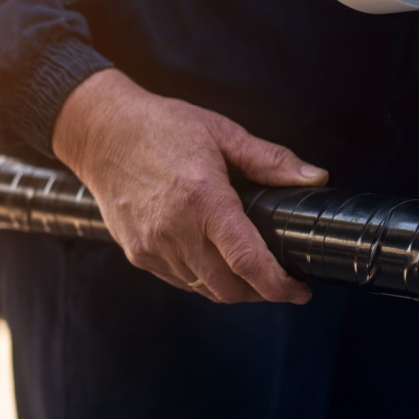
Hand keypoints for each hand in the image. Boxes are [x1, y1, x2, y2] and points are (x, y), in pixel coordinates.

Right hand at [52, 69, 328, 303]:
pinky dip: (206, 281)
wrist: (100, 132)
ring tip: (256, 274)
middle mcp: (175, 230)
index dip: (279, 284)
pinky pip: (181, 282)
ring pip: (206, 289)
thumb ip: (271, 160)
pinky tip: (219, 264)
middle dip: (263, 292)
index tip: (301, 291)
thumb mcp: (223, 133)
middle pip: (230, 287)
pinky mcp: (137, 253)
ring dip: (235, 290)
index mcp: (203, 199)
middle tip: (285, 282)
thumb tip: (317, 177)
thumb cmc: (163, 126)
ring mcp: (152, 246)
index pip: (247, 261)